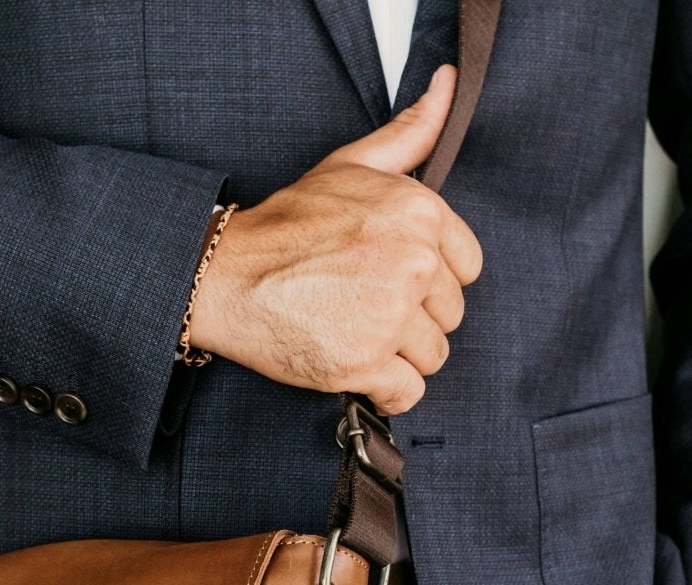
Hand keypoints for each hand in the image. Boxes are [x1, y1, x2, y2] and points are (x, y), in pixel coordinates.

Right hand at [186, 65, 482, 414]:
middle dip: (411, 317)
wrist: (225, 276)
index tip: (386, 275)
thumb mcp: (350, 164)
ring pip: (432, 356)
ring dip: (397, 355)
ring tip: (352, 330)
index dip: (428, 278)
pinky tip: (352, 363)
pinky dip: (383, 389)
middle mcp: (412, 263)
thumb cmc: (287, 224)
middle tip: (358, 302)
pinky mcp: (363, 363)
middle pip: (449, 315)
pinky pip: (407, 393)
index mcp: (419, 213)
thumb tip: (447, 84)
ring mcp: (388, 316)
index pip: (466, 268)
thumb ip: (410, 133)